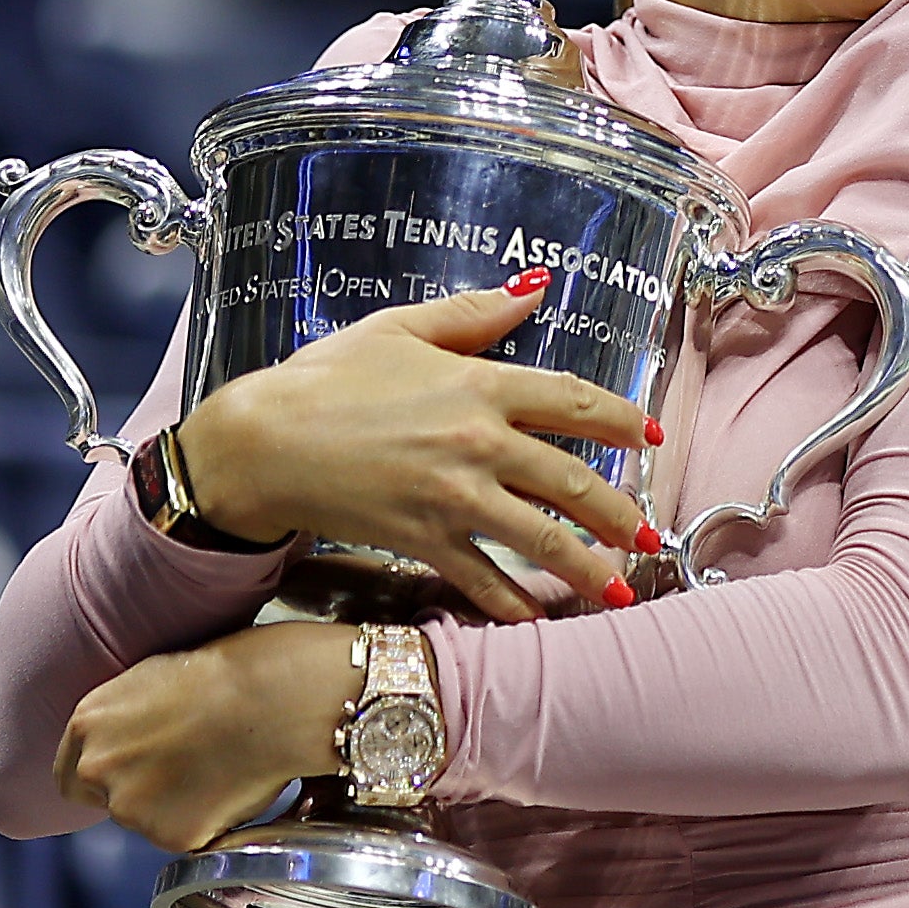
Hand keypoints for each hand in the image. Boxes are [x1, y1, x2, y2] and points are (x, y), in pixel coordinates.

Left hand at [54, 621, 362, 851]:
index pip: (69, 778)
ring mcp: (131, 807)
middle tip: (187, 772)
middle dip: (141, 794)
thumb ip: (124, 722)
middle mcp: (96, 768)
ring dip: (177, 808)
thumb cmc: (227, 674)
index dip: (103, 780)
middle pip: (109, 803)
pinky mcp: (171, 836)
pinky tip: (232, 787)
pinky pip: (188, 838)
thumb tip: (133, 744)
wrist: (271, 697)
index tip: (134, 776)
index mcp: (86, 724)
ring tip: (218, 770)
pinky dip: (209, 823)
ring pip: (150, 822)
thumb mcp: (150, 682)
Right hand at [174, 283, 658, 621]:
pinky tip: (540, 620)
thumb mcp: (399, 328)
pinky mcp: (422, 541)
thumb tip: (535, 287)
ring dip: (589, 569)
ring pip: (543, 539)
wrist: (259, 442)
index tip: (649, 440)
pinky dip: (516, 605)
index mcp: (479, 384)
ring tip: (620, 589)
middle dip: (621, 513)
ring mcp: (453, 498)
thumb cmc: (323, 380)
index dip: (622, 420)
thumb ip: (473, 312)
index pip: (575, 401)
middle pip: (573, 480)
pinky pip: (484, 579)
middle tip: (649, 534)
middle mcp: (478, 443)